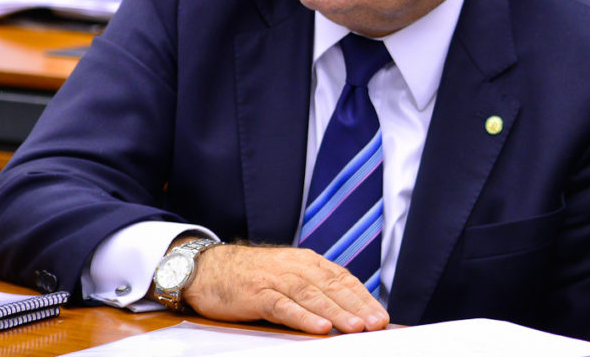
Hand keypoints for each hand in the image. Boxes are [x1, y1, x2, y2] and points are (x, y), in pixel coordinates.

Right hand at [183, 244, 389, 334]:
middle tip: (376, 324)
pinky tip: (319, 328)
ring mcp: (275, 279)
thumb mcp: (287, 276)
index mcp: (306, 261)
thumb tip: (347, 312)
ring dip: (336, 312)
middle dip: (357, 306)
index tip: (381, 316)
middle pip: (331, 287)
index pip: (341, 279)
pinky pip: (283, 306)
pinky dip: (303, 317)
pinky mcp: (256, 293)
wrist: (208, 268)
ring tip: (356, 328)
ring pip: (312, 295)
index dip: (363, 297)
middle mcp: (294, 266)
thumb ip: (313, 289)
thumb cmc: (252, 277)